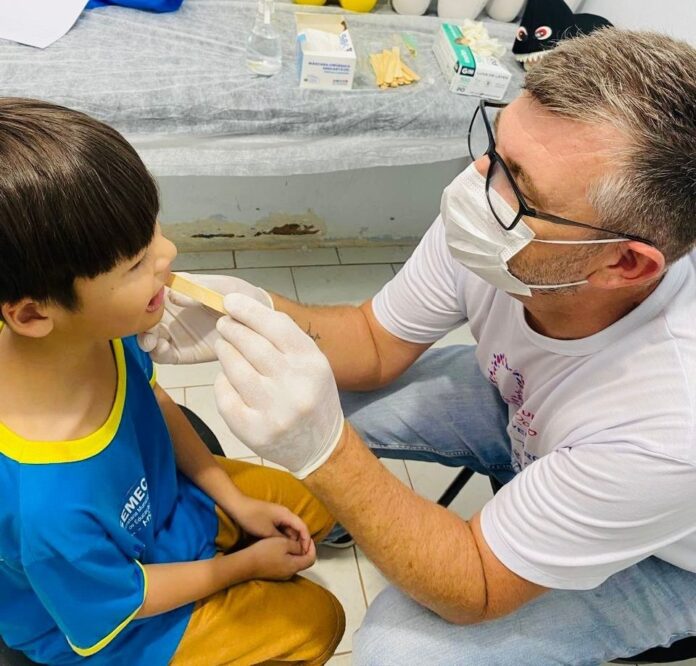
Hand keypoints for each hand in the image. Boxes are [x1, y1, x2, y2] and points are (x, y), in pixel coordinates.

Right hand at [138, 272, 272, 363]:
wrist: (258, 321)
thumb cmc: (239, 296)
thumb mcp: (221, 286)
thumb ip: (198, 288)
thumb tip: (172, 295)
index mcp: (176, 291)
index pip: (150, 292)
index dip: (143, 295)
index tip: (145, 299)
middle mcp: (170, 312)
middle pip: (144, 317)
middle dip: (139, 322)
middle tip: (145, 326)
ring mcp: (174, 333)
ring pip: (149, 337)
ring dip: (144, 339)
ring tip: (151, 340)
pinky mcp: (182, 352)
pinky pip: (163, 355)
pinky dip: (158, 352)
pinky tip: (161, 348)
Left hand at [213, 294, 343, 478]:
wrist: (320, 446)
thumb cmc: (312, 395)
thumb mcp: (313, 364)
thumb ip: (285, 340)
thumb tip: (247, 311)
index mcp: (313, 365)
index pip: (276, 327)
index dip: (250, 311)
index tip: (230, 302)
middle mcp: (295, 387)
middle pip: (252, 346)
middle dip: (232, 330)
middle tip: (223, 324)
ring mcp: (274, 412)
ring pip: (235, 370)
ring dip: (224, 352)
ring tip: (223, 346)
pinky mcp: (253, 432)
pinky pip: (225, 397)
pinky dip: (222, 383)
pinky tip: (227, 378)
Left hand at [232, 497, 311, 553]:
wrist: (237, 506)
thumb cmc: (252, 518)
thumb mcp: (267, 533)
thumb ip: (281, 539)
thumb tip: (290, 546)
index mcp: (286, 515)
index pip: (303, 527)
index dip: (307, 540)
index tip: (306, 551)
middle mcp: (285, 513)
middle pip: (298, 528)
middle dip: (300, 541)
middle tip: (299, 555)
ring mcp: (278, 515)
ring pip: (290, 529)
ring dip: (291, 539)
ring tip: (290, 553)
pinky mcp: (272, 518)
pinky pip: (282, 528)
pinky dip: (284, 537)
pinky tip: (280, 545)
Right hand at [244, 536, 316, 580]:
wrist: (246, 564)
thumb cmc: (265, 552)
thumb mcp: (283, 543)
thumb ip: (297, 545)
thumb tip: (302, 547)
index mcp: (294, 566)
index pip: (311, 558)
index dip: (312, 547)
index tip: (308, 538)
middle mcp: (290, 573)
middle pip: (303, 561)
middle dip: (304, 549)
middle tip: (299, 538)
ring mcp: (281, 575)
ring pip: (294, 563)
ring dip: (294, 552)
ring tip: (289, 541)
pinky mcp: (274, 574)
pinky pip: (285, 564)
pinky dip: (287, 556)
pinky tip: (280, 548)